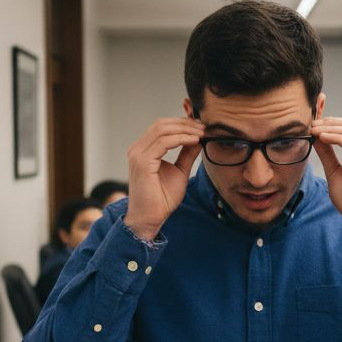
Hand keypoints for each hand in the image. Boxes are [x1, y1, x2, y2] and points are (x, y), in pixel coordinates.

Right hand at [123, 118, 203, 240]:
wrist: (150, 218)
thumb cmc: (162, 199)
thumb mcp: (179, 171)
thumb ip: (186, 154)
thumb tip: (198, 139)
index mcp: (143, 150)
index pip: (162, 127)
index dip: (182, 123)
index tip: (201, 127)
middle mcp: (137, 149)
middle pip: (161, 124)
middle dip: (185, 123)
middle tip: (203, 127)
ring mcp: (137, 154)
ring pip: (162, 129)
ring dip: (185, 129)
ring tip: (201, 134)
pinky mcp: (142, 161)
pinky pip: (164, 142)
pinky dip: (181, 138)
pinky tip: (194, 141)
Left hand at [310, 117, 341, 241]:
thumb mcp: (334, 172)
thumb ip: (328, 154)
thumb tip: (317, 137)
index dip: (334, 123)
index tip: (314, 124)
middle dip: (332, 123)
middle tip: (312, 124)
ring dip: (332, 129)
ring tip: (315, 130)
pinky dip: (338, 138)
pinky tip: (323, 138)